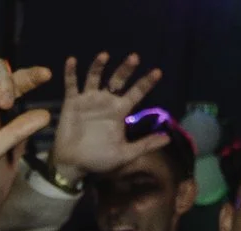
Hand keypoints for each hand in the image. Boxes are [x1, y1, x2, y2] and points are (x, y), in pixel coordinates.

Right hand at [52, 53, 164, 176]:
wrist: (73, 164)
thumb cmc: (99, 159)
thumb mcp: (125, 154)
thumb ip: (145, 145)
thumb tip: (168, 138)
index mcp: (119, 111)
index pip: (136, 93)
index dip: (146, 82)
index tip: (158, 72)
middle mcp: (106, 101)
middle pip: (118, 80)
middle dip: (125, 69)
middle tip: (134, 57)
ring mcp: (89, 100)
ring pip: (94, 77)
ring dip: (98, 66)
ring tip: (104, 56)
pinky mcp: (72, 102)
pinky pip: (71, 84)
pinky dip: (71, 73)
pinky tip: (72, 60)